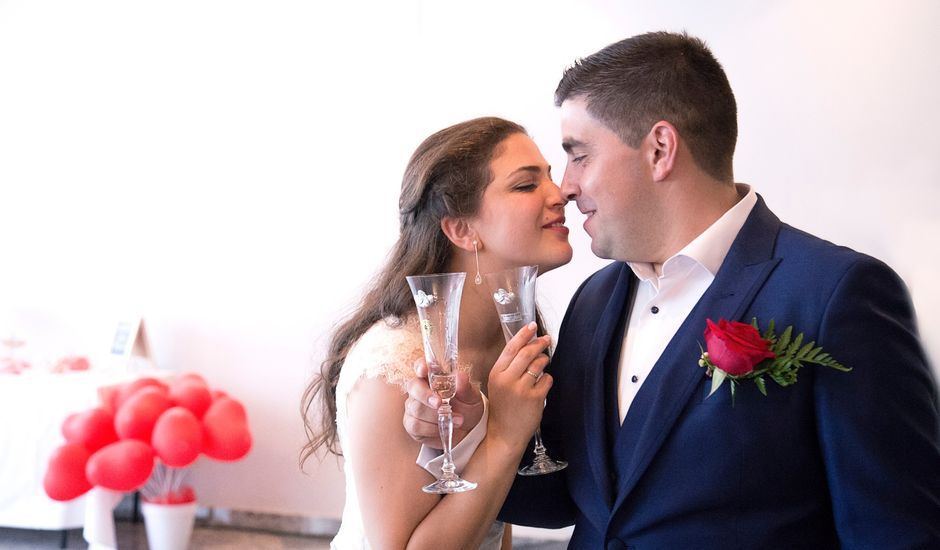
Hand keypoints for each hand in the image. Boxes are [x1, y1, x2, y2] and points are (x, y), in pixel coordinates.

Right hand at [403, 359, 483, 448]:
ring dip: (436, 416)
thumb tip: (460, 376)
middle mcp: (419, 389)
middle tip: (439, 403)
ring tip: (457, 420)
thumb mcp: (471, 397)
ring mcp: (413, 406)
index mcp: (433, 376)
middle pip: (413, 386)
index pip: (421, 366)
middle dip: (425, 395)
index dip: (420, 366)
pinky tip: (443, 428)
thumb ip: (465, 387)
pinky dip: (432, 428)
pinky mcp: (412, 424)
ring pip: (416, 408)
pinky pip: (416, 425)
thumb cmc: (466, 407)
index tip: (423, 369)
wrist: (467, 430)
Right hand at [486, 322, 552, 449]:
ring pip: (539, 364)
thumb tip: (526, 345)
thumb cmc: (502, 407)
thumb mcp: (497, 384)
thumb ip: (508, 367)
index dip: (523, 334)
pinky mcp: (535, 398)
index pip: (511, 348)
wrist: (504, 434)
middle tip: (546, 340)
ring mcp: (521, 389)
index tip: (532, 325)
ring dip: (544, 360)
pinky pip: (547, 379)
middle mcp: (507, 380)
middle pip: (527, 352)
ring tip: (543, 363)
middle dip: (539, 343)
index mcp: (496, 374)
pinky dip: (547, 379)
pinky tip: (542, 384)